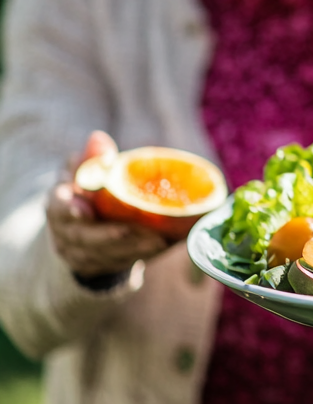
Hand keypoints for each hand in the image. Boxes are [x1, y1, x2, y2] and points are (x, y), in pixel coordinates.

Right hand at [47, 131, 167, 278]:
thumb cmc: (87, 191)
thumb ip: (92, 159)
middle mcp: (64, 232)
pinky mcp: (95, 266)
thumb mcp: (85, 172)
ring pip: (102, 255)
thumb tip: (97, 137)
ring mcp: (77, 253)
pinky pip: (116, 264)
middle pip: (84, 237)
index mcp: (58, 204)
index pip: (57, 208)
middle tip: (143, 231)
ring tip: (160, 241)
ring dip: (132, 249)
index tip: (84, 210)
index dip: (68, 210)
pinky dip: (139, 256)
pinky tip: (162, 247)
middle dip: (113, 236)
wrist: (82, 226)